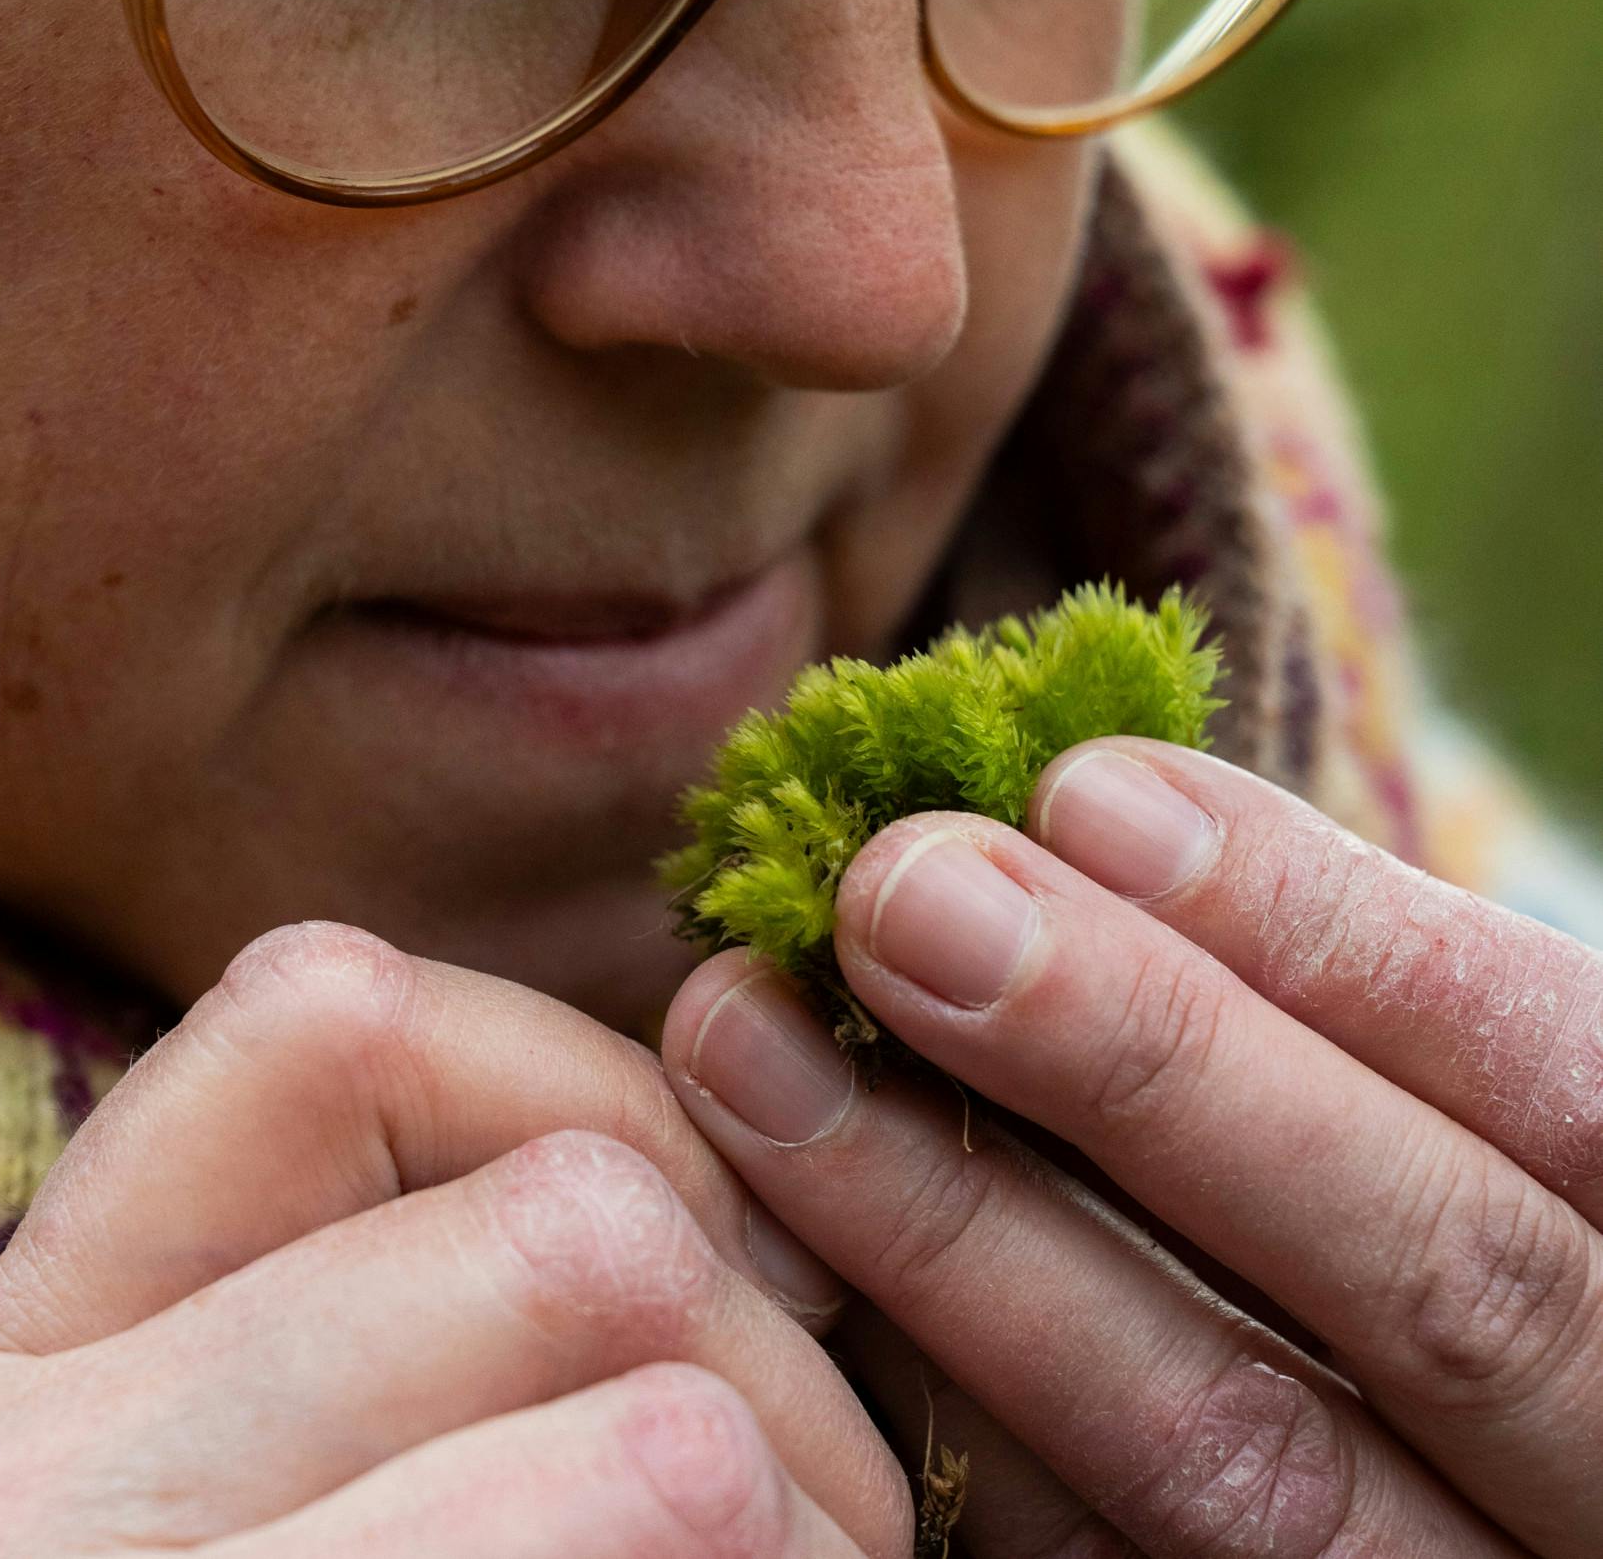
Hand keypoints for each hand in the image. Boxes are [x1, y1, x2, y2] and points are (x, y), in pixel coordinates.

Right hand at [0, 923, 911, 1558]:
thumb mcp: (293, 1464)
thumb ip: (431, 1273)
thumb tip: (748, 1078)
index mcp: (4, 1383)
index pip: (330, 1018)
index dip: (583, 1092)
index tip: (685, 1247)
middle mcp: (1, 1518)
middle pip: (576, 1230)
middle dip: (775, 1345)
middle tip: (797, 1499)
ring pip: (678, 1434)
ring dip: (824, 1524)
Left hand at [662, 737, 1602, 1555]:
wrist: (1490, 1486)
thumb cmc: (1459, 1207)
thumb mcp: (1463, 1105)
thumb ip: (1342, 1008)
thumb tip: (1069, 817)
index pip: (1560, 1093)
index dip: (1327, 938)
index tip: (1085, 792)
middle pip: (1427, 1281)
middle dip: (1145, 1064)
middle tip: (894, 891)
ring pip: (1246, 1469)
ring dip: (973, 1238)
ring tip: (756, 1048)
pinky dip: (954, 1419)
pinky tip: (799, 1262)